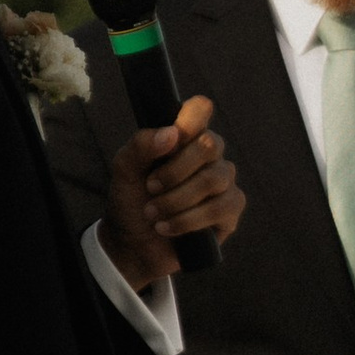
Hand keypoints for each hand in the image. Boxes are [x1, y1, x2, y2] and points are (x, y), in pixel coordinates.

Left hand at [100, 91, 241, 289]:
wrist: (132, 245)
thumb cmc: (131, 201)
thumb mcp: (124, 170)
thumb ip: (141, 146)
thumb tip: (171, 134)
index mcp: (184, 137)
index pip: (200, 110)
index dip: (191, 119)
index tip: (172, 138)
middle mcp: (209, 156)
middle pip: (209, 144)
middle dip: (174, 171)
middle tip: (150, 188)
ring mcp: (223, 183)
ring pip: (213, 179)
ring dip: (176, 200)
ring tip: (153, 214)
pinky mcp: (230, 211)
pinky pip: (220, 208)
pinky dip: (188, 220)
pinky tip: (168, 228)